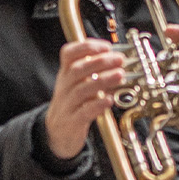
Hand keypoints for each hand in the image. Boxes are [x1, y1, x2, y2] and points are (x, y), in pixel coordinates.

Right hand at [49, 39, 125, 159]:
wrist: (58, 133)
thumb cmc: (75, 104)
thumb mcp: (81, 84)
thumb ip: (97, 72)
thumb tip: (120, 61)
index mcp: (66, 74)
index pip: (68, 54)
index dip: (86, 47)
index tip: (106, 46)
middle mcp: (64, 87)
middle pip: (77, 70)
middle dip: (100, 62)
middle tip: (120, 59)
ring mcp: (66, 105)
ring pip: (81, 90)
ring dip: (103, 80)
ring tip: (120, 75)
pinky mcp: (72, 122)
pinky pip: (83, 112)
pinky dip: (97, 105)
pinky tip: (110, 100)